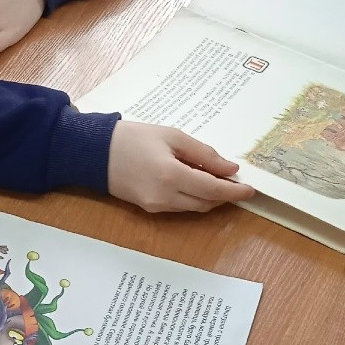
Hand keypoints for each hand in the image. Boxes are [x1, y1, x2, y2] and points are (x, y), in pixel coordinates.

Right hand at [107, 122, 255, 214]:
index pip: (213, 189)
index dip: (235, 191)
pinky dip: (193, 198)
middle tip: (236, 181)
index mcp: (172, 176)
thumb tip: (229, 169)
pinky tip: (195, 183)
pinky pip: (179, 207)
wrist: (94, 152)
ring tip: (216, 179)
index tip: (251, 189)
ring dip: (209, 197)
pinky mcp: (149, 208)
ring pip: (194, 207)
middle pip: (206, 203)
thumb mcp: (171, 136)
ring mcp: (156, 206)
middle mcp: (165, 197)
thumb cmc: (132, 137)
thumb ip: (203, 153)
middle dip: (224, 195)